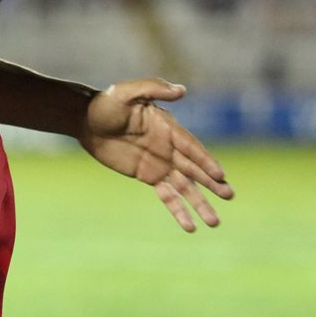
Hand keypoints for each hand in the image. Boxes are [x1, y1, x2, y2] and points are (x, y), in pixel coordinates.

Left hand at [79, 78, 233, 231]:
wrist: (85, 121)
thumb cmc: (106, 103)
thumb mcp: (126, 92)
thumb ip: (153, 89)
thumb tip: (182, 90)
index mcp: (168, 127)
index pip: (191, 147)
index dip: (205, 161)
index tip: (220, 175)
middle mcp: (169, 147)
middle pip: (194, 169)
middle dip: (212, 183)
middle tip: (230, 196)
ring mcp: (160, 163)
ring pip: (185, 187)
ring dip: (200, 203)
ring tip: (215, 222)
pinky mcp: (148, 176)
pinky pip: (167, 196)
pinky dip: (178, 210)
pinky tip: (190, 226)